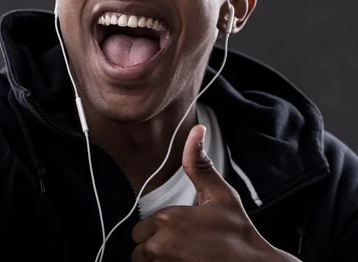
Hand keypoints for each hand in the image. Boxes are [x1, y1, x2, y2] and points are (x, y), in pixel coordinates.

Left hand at [131, 125, 299, 261]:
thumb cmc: (238, 233)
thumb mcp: (220, 194)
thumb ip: (199, 165)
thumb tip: (196, 129)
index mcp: (167, 219)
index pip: (141, 230)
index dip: (159, 232)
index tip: (182, 236)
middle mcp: (159, 244)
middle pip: (139, 249)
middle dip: (155, 249)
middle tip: (183, 249)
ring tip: (183, 258)